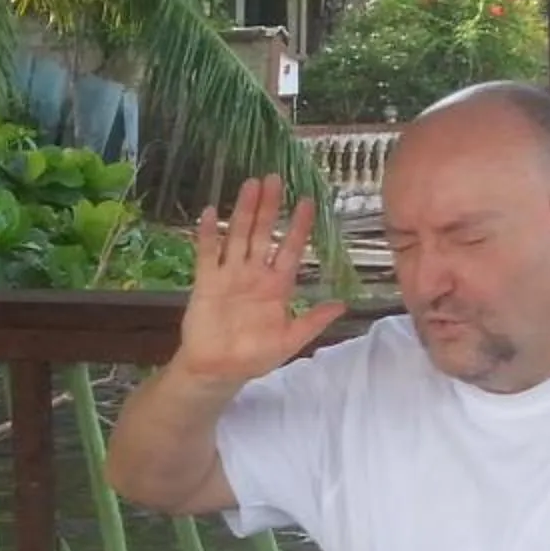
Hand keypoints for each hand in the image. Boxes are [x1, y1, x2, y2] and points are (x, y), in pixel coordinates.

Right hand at [172, 177, 340, 388]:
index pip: (291, 249)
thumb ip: (313, 321)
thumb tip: (343, 305)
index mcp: (277, 286)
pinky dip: (209, 234)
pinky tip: (211, 213)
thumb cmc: (254, 357)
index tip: (308, 202)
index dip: (299, 227)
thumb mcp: (290, 341)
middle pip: (264, 234)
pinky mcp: (206, 282)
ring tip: (250, 185)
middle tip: (275, 179)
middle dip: (270, 207)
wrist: (217, 371)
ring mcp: (230, 275)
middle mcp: (254, 274)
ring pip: (238, 236)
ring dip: (244, 212)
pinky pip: (207, 253)